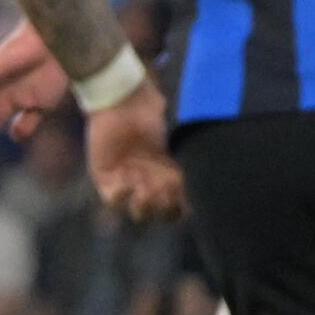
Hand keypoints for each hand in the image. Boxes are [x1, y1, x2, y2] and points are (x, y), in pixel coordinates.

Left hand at [85, 83, 183, 221]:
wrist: (121, 102)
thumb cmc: (152, 115)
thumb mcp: (175, 140)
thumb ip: (188, 162)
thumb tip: (208, 181)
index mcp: (172, 174)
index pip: (183, 203)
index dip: (186, 207)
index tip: (188, 198)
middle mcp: (153, 182)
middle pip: (163, 213)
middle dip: (167, 208)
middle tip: (165, 191)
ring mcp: (130, 182)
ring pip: (140, 212)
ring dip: (146, 206)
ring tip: (145, 190)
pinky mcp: (107, 178)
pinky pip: (114, 201)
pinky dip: (122, 197)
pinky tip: (127, 182)